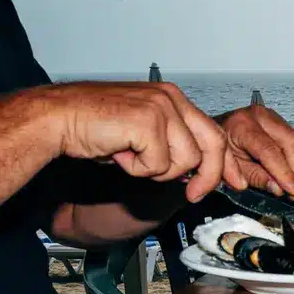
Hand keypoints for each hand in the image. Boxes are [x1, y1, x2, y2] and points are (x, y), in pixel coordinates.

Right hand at [43, 81, 245, 201]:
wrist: (58, 118)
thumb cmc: (95, 127)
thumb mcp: (145, 136)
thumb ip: (174, 146)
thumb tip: (201, 173)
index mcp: (173, 99)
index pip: (215, 133)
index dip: (226, 163)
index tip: (234, 183)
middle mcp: (171, 98)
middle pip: (213, 145)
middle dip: (208, 176)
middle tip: (193, 195)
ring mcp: (161, 107)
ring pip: (186, 160)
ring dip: (158, 170)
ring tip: (131, 156)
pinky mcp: (148, 121)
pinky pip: (159, 164)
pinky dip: (139, 170)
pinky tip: (120, 153)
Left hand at [217, 105, 293, 197]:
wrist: (212, 132)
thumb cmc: (219, 151)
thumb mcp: (230, 169)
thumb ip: (254, 178)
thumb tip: (278, 188)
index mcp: (242, 125)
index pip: (270, 151)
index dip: (285, 173)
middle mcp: (260, 115)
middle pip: (292, 142)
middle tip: (289, 189)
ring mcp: (271, 115)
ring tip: (283, 179)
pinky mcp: (278, 120)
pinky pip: (293, 142)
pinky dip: (291, 159)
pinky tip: (281, 169)